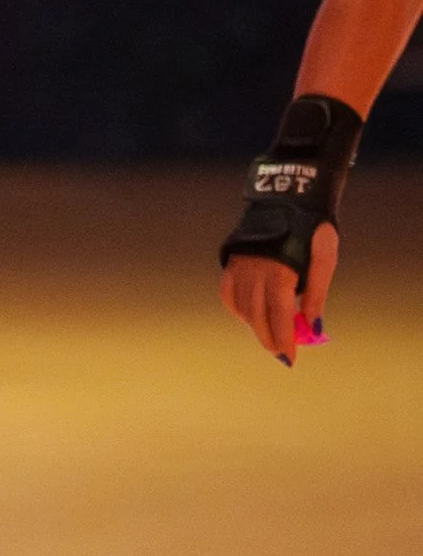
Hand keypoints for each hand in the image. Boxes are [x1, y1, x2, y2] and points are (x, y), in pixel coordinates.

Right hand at [222, 231, 336, 364]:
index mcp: (280, 271)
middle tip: (281, 353)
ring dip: (255, 326)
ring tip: (269, 335)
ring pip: (242, 308)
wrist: (288, 198)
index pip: (278, 314)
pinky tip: (250, 315)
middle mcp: (255, 271)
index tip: (290, 357)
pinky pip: (229, 294)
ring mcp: (240, 266)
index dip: (284, 338)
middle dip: (269, 338)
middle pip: (257, 316)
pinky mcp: (232, 262)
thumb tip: (312, 325)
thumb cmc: (312, 229)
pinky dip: (238, 309)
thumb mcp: (325, 258)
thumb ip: (317, 293)